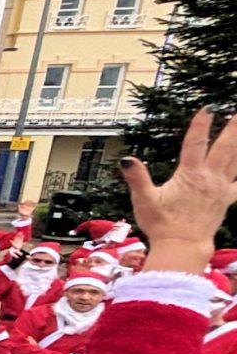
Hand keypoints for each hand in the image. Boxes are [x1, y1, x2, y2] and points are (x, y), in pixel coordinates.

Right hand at [120, 108, 236, 272]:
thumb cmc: (161, 225)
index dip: (201, 124)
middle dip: (233, 127)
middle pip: (226, 147)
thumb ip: (137, 177)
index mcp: (190, 175)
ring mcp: (222, 188)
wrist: (183, 246)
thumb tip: (127, 159)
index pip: (195, 143)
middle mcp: (210, 178)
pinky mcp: (227, 199)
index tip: (208, 107)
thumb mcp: (144, 200)